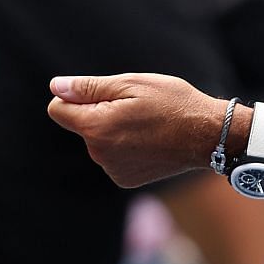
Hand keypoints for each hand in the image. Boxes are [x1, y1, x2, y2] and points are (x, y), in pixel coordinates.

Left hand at [47, 73, 223, 188]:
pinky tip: (148, 141)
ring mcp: (112, 170)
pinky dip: (124, 147)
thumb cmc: (172, 103)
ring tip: (145, 123)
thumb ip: (88, 87)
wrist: (207, 135)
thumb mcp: (130, 84)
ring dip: (112, 130)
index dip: (74, 96)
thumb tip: (55, 87)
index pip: (57, 109)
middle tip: (133, 107)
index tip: (101, 93)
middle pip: (80, 125)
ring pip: (97, 141)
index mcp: (96, 127)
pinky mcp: (125, 179)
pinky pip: (111, 157)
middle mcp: (99, 153)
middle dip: (97, 113)